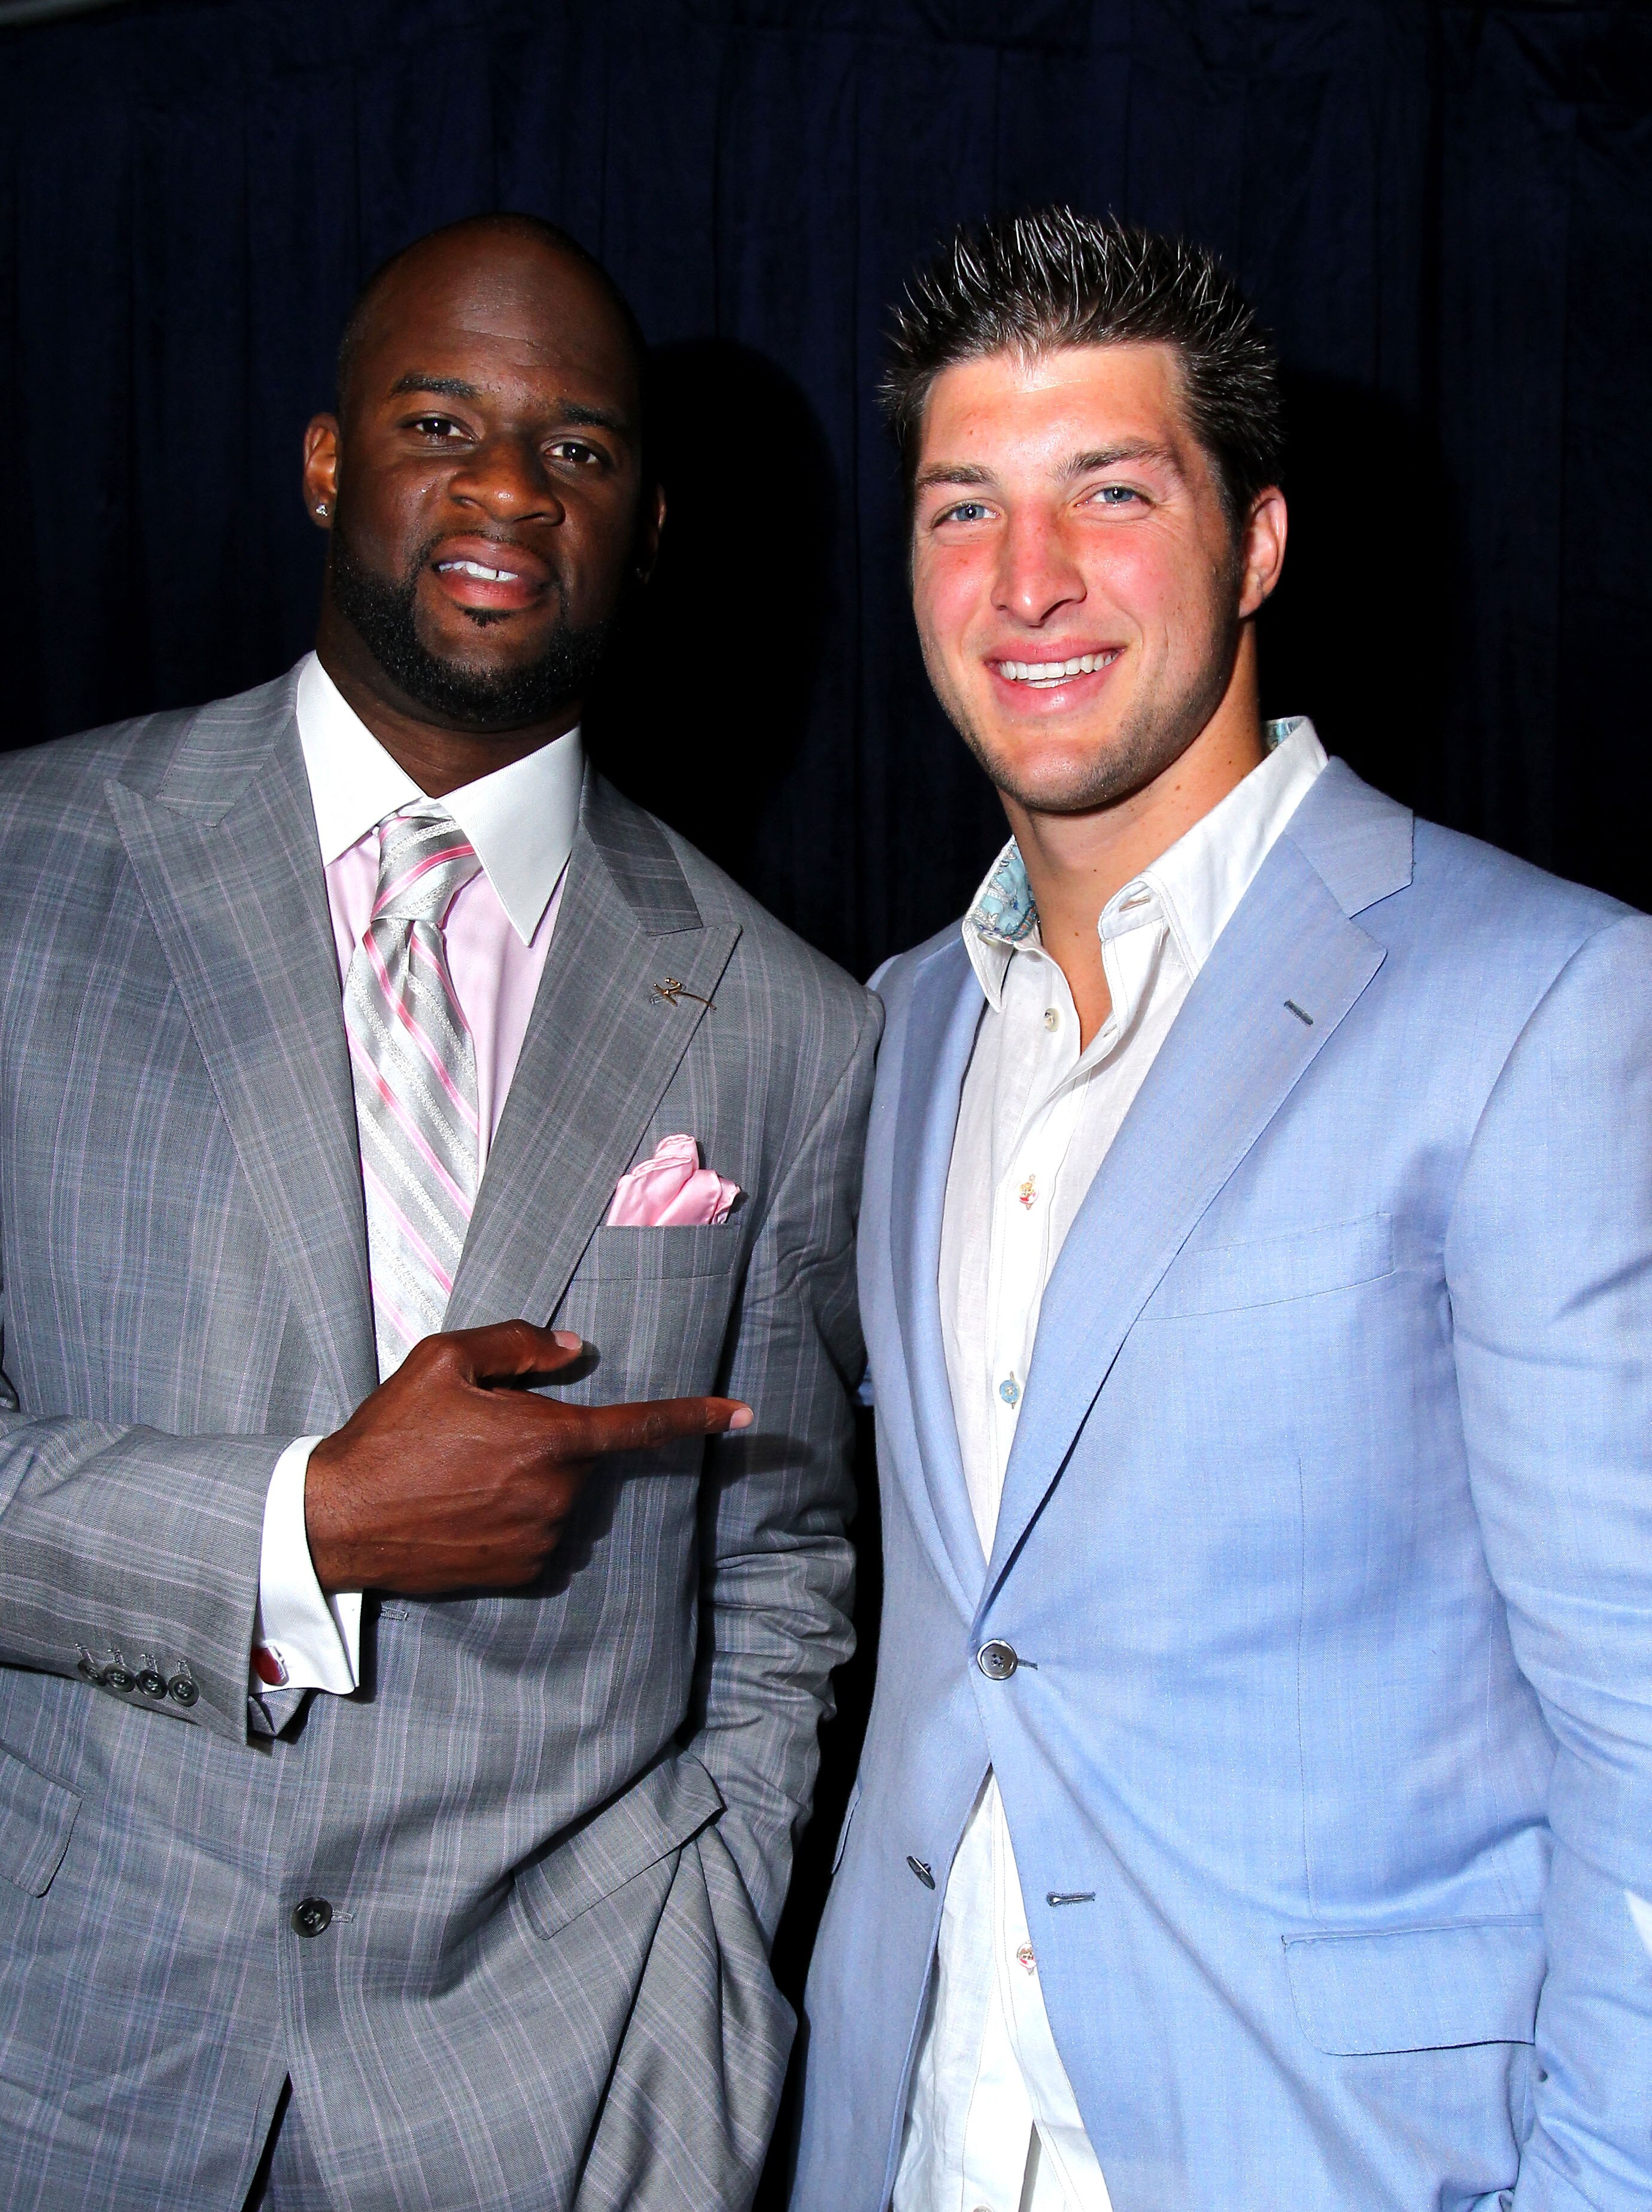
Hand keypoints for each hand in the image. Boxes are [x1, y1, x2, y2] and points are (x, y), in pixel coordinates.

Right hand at [304, 1319, 751, 1594]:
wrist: (339, 1522)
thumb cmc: (390, 1434)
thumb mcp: (443, 1361)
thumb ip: (517, 1344)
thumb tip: (573, 1348)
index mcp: (547, 1439)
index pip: (639, 1426)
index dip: (696, 1417)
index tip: (744, 1416)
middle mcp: (556, 1496)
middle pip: (581, 1454)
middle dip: (546, 1437)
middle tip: (477, 1435)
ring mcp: (541, 1541)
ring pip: (560, 1494)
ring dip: (528, 1478)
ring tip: (459, 1474)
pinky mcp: (520, 1573)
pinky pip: (540, 1532)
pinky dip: (515, 1515)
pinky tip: (463, 1508)